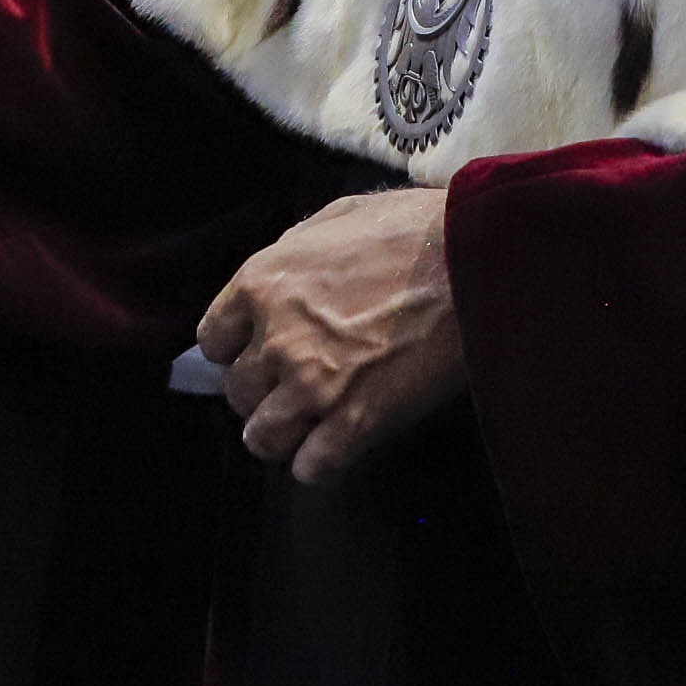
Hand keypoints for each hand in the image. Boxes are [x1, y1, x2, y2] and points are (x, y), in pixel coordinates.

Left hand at [197, 190, 468, 481]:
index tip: (258, 350)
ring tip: (305, 425)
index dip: (236, 349)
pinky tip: (334, 446)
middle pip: (237, 392)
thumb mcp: (336, 218)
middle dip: (262, 391)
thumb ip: (294, 250)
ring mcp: (313, 386)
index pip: (212, 341)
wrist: (474, 261)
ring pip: (262, 438)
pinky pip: (311, 466)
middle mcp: (276, 339)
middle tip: (293, 384)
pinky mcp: (356, 422)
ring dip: (281, 433)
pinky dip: (318, 463)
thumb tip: (282, 271)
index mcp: (261, 284)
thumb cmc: (413, 232)